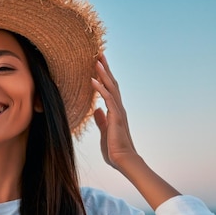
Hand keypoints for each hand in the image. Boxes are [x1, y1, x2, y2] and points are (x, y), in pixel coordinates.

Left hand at [91, 53, 138, 171]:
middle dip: (106, 68)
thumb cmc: (114, 149)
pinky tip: (92, 80)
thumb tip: (96, 110)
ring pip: (111, 87)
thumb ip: (101, 120)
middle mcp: (118, 108)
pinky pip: (107, 99)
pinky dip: (100, 88)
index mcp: (115, 111)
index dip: (105, 76)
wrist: (123, 160)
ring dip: (103, 73)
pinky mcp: (116, 117)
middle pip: (112, 83)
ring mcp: (118, 112)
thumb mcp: (104, 132)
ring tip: (96, 60)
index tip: (99, 64)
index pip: (110, 89)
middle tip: (99, 53)